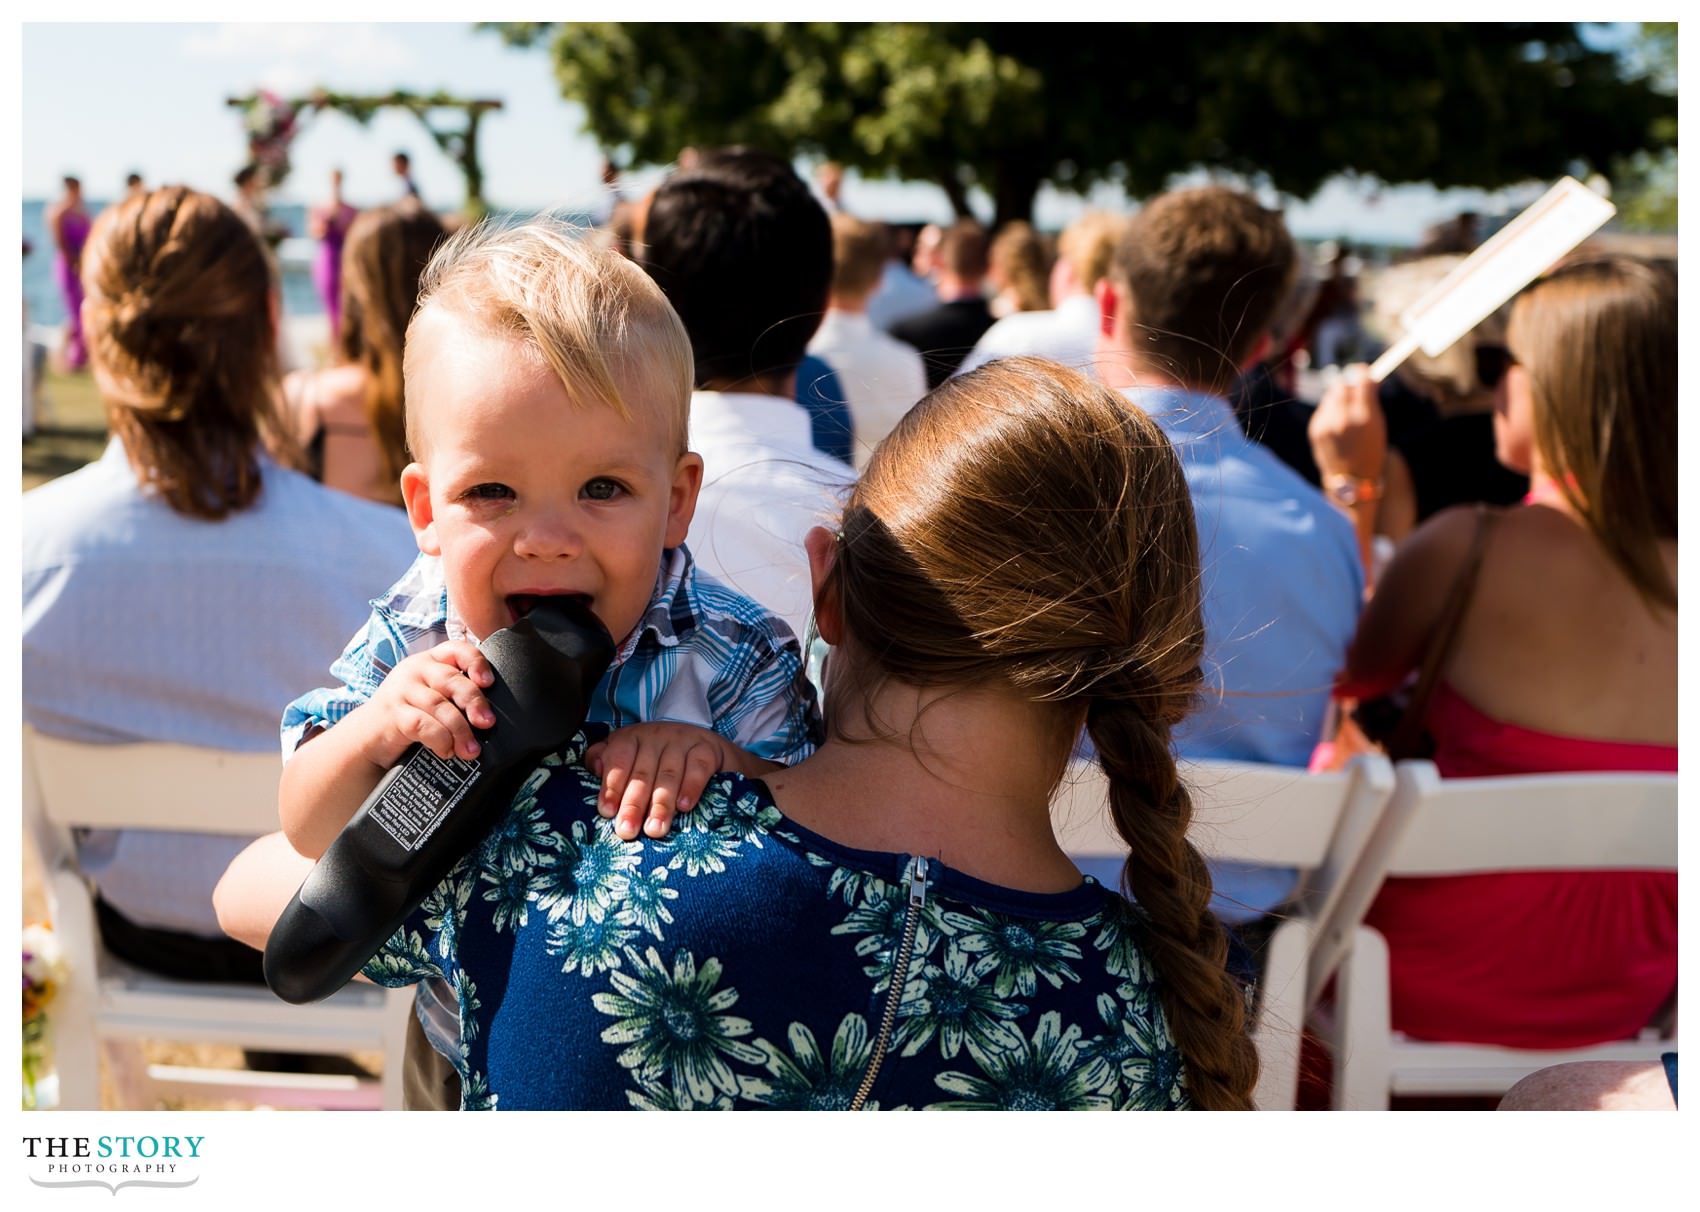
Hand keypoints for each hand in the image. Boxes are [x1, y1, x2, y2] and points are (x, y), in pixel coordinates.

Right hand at [362, 640, 494, 767]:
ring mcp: (401, 691)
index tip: (488, 682)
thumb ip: (456, 696)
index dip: (476, 663)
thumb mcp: (433, 696)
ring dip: (460, 730)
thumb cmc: (410, 714)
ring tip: (471, 749)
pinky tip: (447, 751)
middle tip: (487, 723)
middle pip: (451, 680)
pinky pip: (422, 725)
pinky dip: (440, 740)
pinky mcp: (392, 714)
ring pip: (439, 706)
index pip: (457, 650)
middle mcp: (415, 670)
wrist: (368, 736)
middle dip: (474, 702)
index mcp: (430, 660)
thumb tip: (490, 717)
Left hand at [584, 723, 763, 841]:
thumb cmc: (659, 759)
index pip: (618, 760)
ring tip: (655, 829)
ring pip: (669, 775)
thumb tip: (594, 768)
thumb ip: (606, 761)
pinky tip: (685, 806)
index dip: (611, 786)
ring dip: (661, 804)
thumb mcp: (630, 756)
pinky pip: (698, 768)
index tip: (607, 811)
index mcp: (631, 738)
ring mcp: (682, 741)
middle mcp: (656, 736)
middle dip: (633, 804)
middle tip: (627, 830)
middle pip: (642, 773)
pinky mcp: (707, 748)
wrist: (705, 746)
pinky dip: (691, 787)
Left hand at [1309, 363, 1386, 480]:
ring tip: (1347, 412)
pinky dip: (1331, 411)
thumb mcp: (1378, 425)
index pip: (1361, 381)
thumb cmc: (1370, 450)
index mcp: (1364, 417)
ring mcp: (1326, 424)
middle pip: (1342, 385)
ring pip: (1331, 396)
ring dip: (1339, 398)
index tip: (1364, 370)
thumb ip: (1371, 401)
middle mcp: (1343, 419)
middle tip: (1355, 390)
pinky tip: (1337, 425)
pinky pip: (1323, 409)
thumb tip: (1367, 377)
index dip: (1363, 373)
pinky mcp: (1315, 429)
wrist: (1351, 479)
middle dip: (1349, 385)